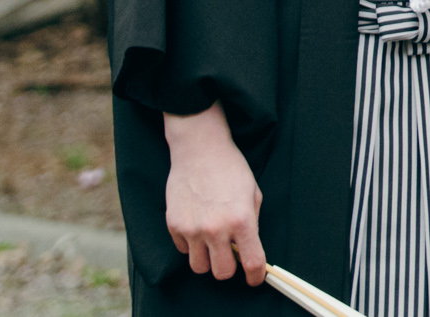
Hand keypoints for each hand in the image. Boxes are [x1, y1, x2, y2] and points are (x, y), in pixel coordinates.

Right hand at [159, 101, 266, 284]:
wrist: (200, 150)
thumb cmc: (231, 169)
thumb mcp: (253, 193)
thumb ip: (252, 223)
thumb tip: (248, 247)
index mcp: (241, 220)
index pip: (252, 261)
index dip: (255, 276)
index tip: (255, 279)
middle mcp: (216, 229)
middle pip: (222, 272)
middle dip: (229, 268)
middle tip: (231, 256)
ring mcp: (192, 229)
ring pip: (199, 267)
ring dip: (208, 259)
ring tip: (212, 243)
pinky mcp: (174, 226)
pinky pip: (184, 250)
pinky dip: (192, 245)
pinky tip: (198, 227)